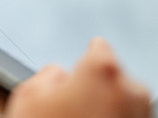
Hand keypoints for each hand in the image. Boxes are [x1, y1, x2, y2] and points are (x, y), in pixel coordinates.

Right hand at [4, 37, 150, 117]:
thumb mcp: (26, 96)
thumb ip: (47, 74)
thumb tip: (58, 76)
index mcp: (103, 71)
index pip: (98, 47)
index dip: (82, 61)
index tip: (77, 70)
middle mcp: (131, 93)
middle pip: (112, 77)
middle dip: (95, 88)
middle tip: (70, 108)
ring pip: (122, 103)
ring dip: (105, 110)